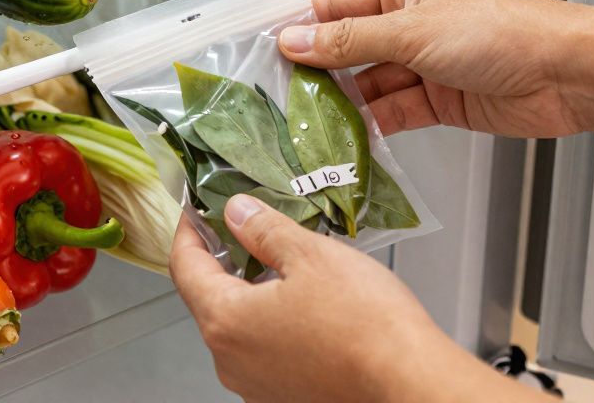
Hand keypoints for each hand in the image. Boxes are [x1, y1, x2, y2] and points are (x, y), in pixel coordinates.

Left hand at [171, 194, 546, 402]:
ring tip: (280, 261)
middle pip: (209, 299)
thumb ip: (264, 230)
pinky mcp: (284, 396)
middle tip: (240, 227)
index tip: (193, 210)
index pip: (185, 268)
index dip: (187, 233)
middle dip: (222, 260)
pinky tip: (302, 302)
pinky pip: (264, 350)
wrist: (408, 382)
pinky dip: (271, 322)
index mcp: (225, 321)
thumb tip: (236, 213)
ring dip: (250, 292)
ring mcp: (256, 385)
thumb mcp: (310, 254)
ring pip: (239, 326)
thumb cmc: (362, 321)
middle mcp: (230, 361)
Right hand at [279, 0, 583, 138]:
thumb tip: (294, 40)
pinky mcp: (438, 100)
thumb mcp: (412, 31)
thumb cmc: (501, 32)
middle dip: (316, 73)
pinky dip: (371, 128)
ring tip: (307, 128)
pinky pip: (393, 112)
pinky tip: (348, 142)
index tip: (264, 54)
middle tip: (277, 99)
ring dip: (342, 106)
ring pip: (367, 85)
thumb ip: (349, 41)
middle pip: (347, 48)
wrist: (566, 74)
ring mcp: (424, 63)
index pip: (335, 5)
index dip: (300, 28)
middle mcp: (410, 22)